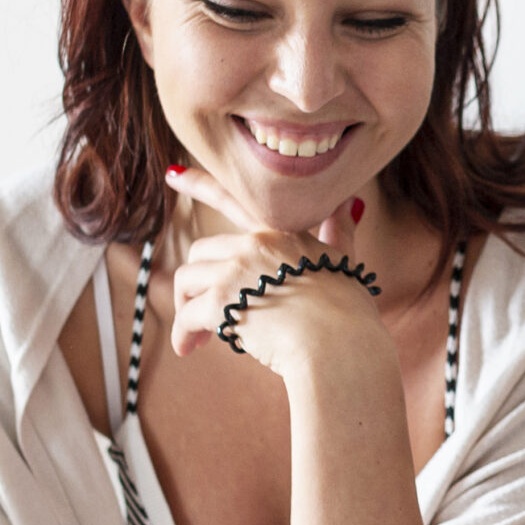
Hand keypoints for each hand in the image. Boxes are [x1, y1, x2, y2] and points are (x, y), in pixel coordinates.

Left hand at [163, 163, 382, 378]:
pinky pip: (186, 316)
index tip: (172, 175)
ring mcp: (236, 270)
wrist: (342, 346)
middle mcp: (255, 244)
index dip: (200, 184)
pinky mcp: (221, 302)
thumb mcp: (344, 261)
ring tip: (202, 335)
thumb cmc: (349, 312)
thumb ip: (340, 231)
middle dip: (198, 282)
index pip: (234, 198)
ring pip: (187, 281)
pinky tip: (188, 348)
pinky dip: (183, 335)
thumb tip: (352, 203)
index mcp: (281, 232)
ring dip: (187, 307)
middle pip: (202, 252)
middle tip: (206, 312)